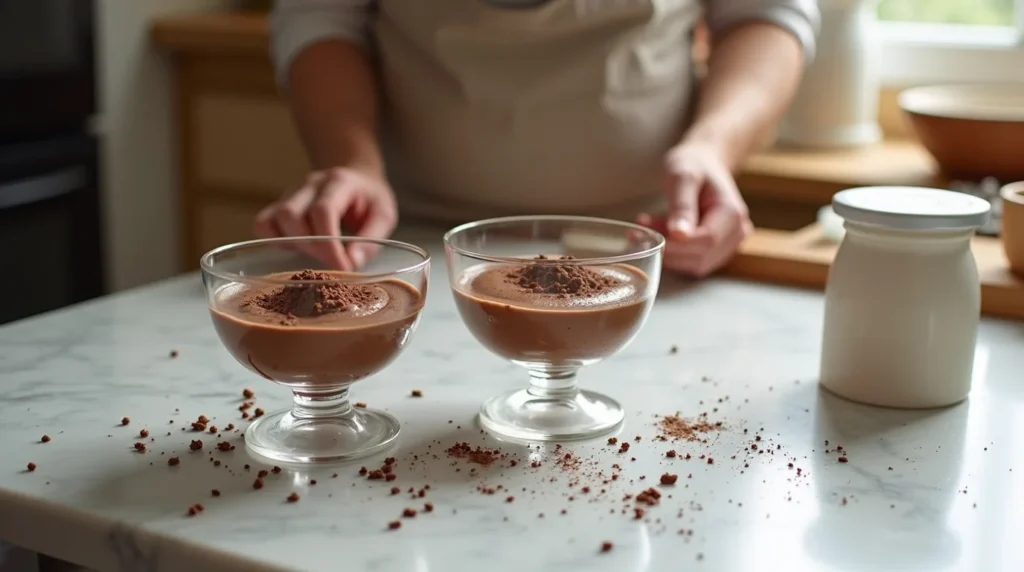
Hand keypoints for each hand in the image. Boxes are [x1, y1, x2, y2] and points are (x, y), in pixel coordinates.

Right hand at [254, 167, 397, 269]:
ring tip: (317, 254)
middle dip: (311, 246)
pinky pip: (263, 223)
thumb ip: (371, 239)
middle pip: (291, 214)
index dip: (329, 243)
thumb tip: (352, 262)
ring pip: (275, 218)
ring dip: (294, 244)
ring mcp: (292, 193)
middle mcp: (311, 184)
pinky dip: (275, 240)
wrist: (358, 178)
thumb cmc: (371, 199)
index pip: (322, 210)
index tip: (343, 267)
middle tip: (333, 261)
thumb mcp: (384, 216)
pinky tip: (297, 247)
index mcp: (339, 182)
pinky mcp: (281, 205)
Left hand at [637, 143, 752, 277]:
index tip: (645, 234)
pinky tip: (661, 232)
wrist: (703, 162)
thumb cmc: (693, 164)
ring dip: (668, 251)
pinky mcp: (718, 250)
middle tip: (640, 230)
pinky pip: (694, 261)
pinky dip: (674, 252)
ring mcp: (730, 243)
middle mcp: (738, 232)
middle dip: (668, 248)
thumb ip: (682, 205)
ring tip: (650, 226)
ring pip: (696, 264)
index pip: (707, 242)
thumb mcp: (682, 176)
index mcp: (733, 213)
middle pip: (701, 257)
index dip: (675, 245)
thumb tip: (679, 235)